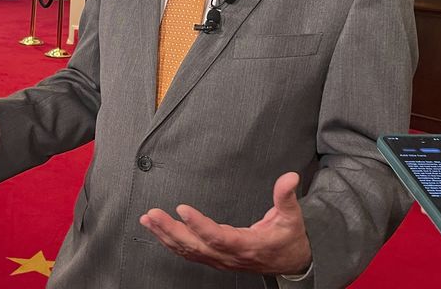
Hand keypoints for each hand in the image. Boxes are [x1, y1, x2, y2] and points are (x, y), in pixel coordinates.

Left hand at [139, 172, 310, 274]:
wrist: (291, 262)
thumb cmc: (288, 239)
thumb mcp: (291, 217)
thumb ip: (286, 196)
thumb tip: (289, 178)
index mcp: (247, 245)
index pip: (218, 237)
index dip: (199, 225)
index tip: (182, 209)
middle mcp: (230, 256)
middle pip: (195, 246)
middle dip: (170, 230)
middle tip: (153, 214)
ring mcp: (220, 260)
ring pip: (188, 251)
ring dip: (165, 236)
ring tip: (148, 220)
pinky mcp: (215, 259)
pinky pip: (189, 254)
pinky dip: (171, 243)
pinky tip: (158, 232)